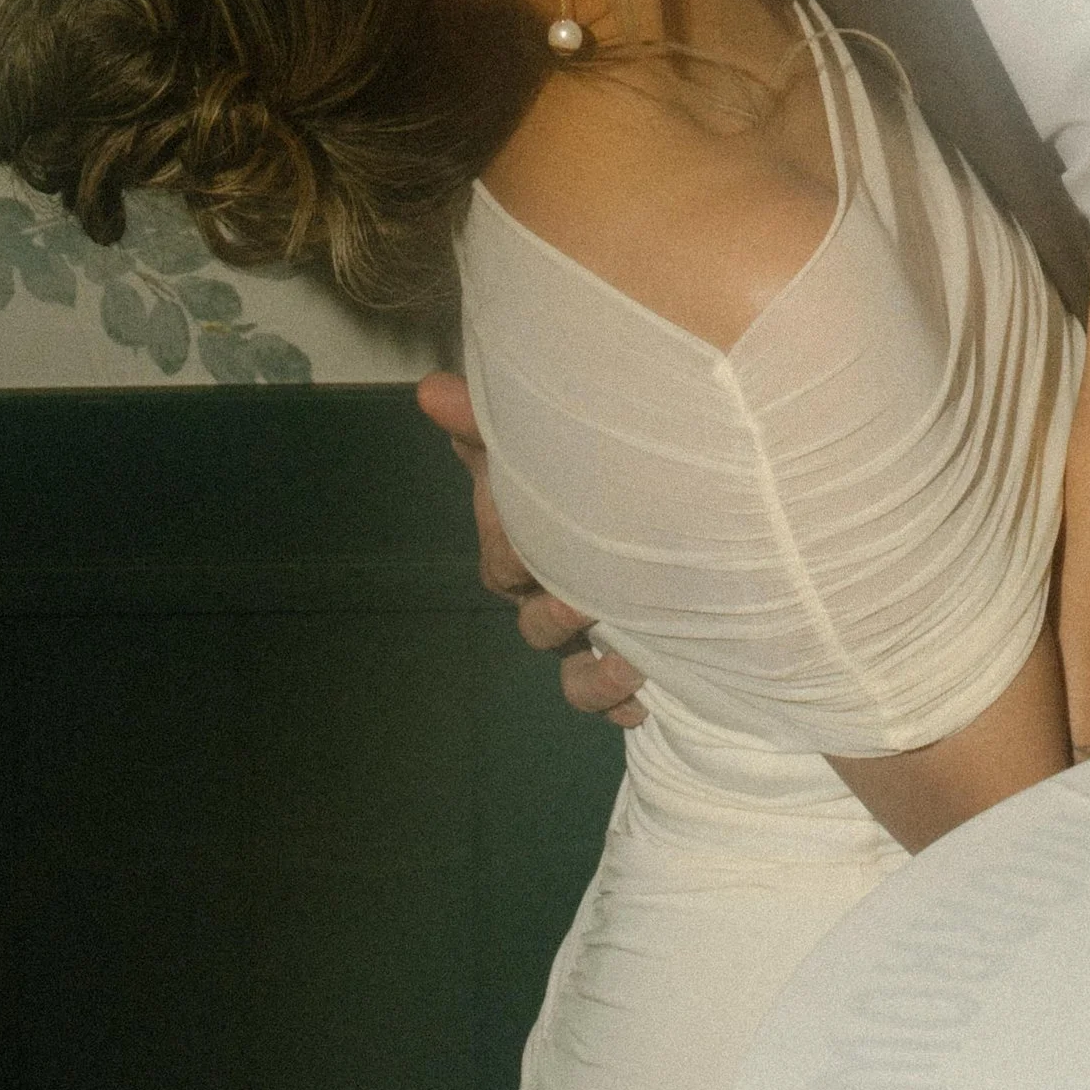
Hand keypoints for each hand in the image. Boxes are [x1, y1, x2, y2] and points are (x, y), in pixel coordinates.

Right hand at [414, 371, 643, 727]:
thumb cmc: (582, 454)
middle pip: (538, 625)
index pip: (504, 565)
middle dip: (558, 616)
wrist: (659, 475)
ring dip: (595, 676)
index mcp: (524, 546)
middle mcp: (553, 594)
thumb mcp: (536, 431)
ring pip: (574, 676)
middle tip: (589, 600)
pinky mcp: (633, 651)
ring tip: (632, 661)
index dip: (516, 558)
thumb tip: (429, 389)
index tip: (537, 539)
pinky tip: (648, 697)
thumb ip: (489, 417)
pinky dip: (624, 700)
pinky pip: (614, 695)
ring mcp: (592, 630)